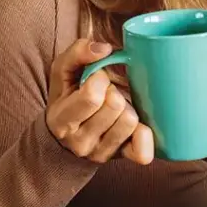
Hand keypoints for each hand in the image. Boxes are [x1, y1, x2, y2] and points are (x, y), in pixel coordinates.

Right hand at [45, 39, 153, 164]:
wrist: (66, 136)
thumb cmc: (68, 97)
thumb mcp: (63, 72)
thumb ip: (78, 52)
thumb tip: (104, 49)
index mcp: (62, 120)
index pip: (92, 96)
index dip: (99, 79)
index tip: (96, 79)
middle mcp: (80, 142)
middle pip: (115, 106)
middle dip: (114, 92)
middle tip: (107, 94)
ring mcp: (101, 153)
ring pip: (130, 121)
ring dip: (128, 108)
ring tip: (116, 109)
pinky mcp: (121, 158)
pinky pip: (142, 151)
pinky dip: (144, 134)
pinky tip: (135, 125)